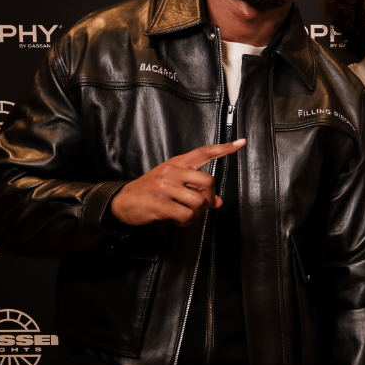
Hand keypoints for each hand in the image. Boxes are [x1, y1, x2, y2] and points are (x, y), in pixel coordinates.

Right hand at [109, 141, 245, 226]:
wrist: (123, 200)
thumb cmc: (150, 189)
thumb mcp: (172, 182)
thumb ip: (194, 187)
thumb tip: (217, 201)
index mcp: (177, 163)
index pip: (204, 152)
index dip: (224, 148)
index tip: (241, 143)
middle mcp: (172, 171)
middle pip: (208, 181)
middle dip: (209, 197)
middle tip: (201, 205)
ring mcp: (165, 187)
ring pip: (198, 201)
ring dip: (196, 212)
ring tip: (184, 212)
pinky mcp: (160, 204)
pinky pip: (186, 215)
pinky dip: (185, 221)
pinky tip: (177, 218)